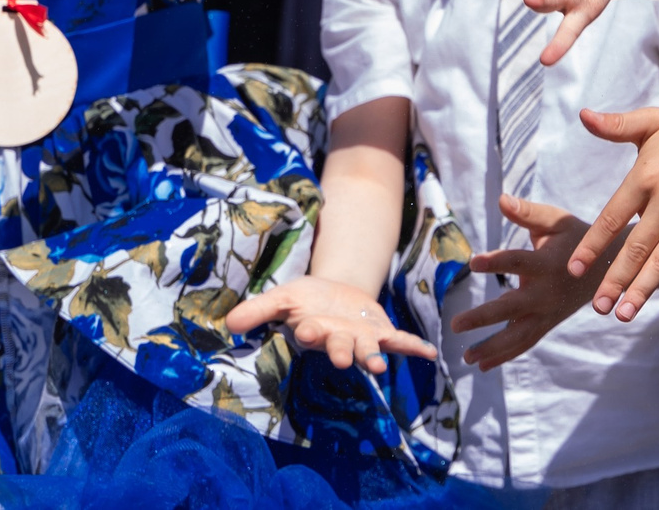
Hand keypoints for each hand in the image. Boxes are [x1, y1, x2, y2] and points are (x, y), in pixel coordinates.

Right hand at [226, 274, 437, 375]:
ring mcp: (361, 338)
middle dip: (341, 351)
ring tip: (377, 366)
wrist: (335, 293)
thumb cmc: (306, 300)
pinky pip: (399, 341)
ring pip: (367, 349)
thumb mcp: (282, 297)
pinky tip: (429, 354)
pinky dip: (413, 348)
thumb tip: (228, 324)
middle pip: (339, 347)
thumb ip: (258, 310)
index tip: (305, 329)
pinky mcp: (382, 332)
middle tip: (343, 360)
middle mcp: (338, 340)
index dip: (309, 331)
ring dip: (372, 357)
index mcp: (313, 331)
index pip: (309, 332)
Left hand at [456, 195, 601, 368]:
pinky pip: (525, 343)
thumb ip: (527, 213)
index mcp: (548, 263)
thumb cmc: (576, 238)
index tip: (472, 262)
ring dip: (492, 348)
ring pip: (518, 335)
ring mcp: (548, 312)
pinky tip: (482, 365)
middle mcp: (546, 292)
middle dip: (483, 318)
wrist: (609, 268)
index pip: (518, 261)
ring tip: (466, 358)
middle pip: (512, 308)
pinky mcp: (548, 323)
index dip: (496, 261)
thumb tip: (500, 199)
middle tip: (455, 324)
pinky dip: (505, 356)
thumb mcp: (555, 221)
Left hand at [567, 104, 658, 319]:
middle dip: (615, 280)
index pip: (612, 218)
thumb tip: (582, 116)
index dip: (593, 245)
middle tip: (597, 307)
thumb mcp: (651, 121)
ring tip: (625, 314)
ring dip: (644, 288)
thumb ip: (615, 125)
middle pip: (636, 248)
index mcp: (646, 178)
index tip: (575, 269)